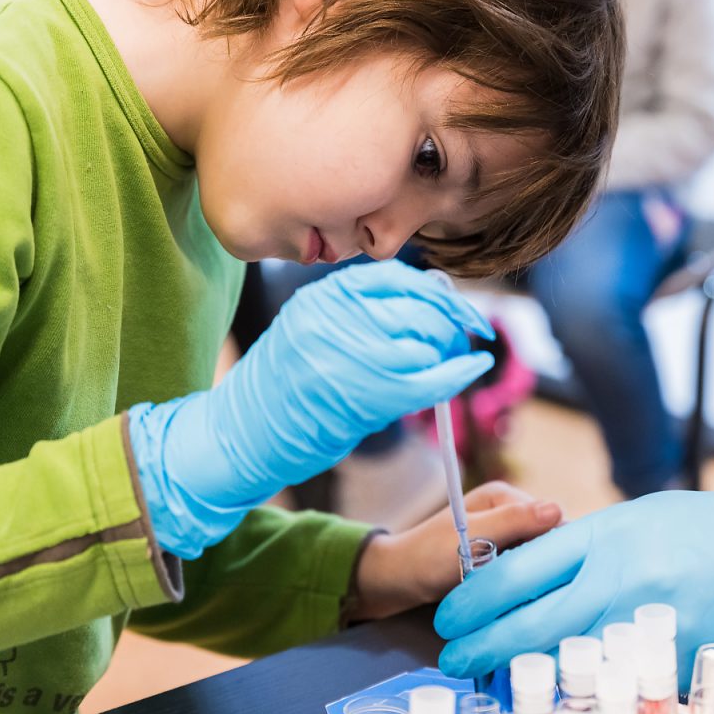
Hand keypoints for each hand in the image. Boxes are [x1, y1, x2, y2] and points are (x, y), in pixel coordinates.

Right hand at [129, 260, 495, 558]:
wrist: (240, 436)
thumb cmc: (279, 391)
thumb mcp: (308, 331)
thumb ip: (358, 314)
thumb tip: (427, 304)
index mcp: (321, 297)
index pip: (395, 278)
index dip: (434, 291)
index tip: (455, 305)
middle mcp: (336, 317)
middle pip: (418, 306)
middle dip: (450, 321)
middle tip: (463, 337)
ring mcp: (350, 354)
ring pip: (427, 341)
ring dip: (448, 352)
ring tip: (451, 363)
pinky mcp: (365, 394)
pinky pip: (431, 378)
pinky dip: (460, 372)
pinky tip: (474, 366)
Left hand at [350, 482, 563, 621]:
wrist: (399, 581)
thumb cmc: (426, 556)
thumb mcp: (470, 538)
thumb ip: (511, 522)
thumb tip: (557, 510)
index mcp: (504, 496)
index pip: (550, 518)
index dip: (558, 546)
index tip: (560, 573)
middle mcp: (511, 512)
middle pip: (548, 539)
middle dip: (547, 563)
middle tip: (544, 591)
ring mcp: (508, 536)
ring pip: (540, 558)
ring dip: (537, 577)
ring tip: (533, 598)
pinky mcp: (503, 559)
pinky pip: (527, 571)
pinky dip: (526, 584)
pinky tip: (524, 600)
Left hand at [434, 478, 713, 682]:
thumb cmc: (712, 532)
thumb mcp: (637, 520)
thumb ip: (583, 548)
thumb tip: (528, 576)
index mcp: (604, 537)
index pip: (517, 572)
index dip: (473, 601)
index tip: (450, 616)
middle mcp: (621, 581)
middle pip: (530, 625)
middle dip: (482, 647)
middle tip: (453, 659)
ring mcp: (652, 625)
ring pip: (567, 663)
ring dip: (528, 677)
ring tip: (498, 683)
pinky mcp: (679, 663)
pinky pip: (619, 685)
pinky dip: (588, 694)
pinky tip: (565, 699)